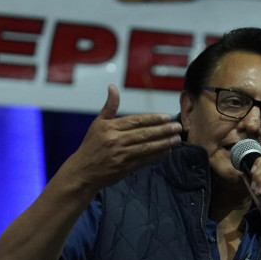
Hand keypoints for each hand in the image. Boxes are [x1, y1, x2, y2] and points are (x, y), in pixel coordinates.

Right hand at [61, 85, 181, 190]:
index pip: (135, 121)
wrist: (82, 172)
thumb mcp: (97, 124)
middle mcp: (115, 140)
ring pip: (146, 147)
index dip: (153, 119)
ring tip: (177, 139)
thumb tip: (112, 87)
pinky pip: (144, 160)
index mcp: (109, 127)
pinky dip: (157, 155)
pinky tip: (166, 151)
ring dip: (164, 143)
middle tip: (177, 127)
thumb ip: (109, 107)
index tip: (167, 117)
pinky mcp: (124, 168)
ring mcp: (120, 155)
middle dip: (163, 130)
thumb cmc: (91, 146)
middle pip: (144, 133)